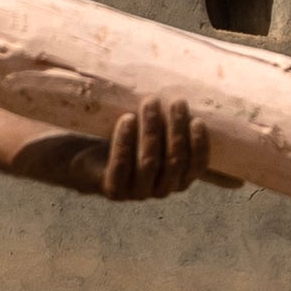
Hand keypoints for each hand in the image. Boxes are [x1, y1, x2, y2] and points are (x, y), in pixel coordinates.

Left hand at [80, 93, 218, 200]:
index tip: (197, 120)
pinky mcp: (114, 190)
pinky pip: (121, 165)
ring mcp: (137, 192)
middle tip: (175, 102)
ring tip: (150, 103)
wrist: (90, 159)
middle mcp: (161, 189)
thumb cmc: (131, 140)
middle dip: (176, 129)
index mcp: (179, 179)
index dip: (200, 146)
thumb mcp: (156, 134)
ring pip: (149, 161)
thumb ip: (172, 125)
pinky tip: (127, 118)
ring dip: (151, 129)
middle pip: (174, 161)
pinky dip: (125, 140)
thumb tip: (187, 97)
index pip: (197, 167)